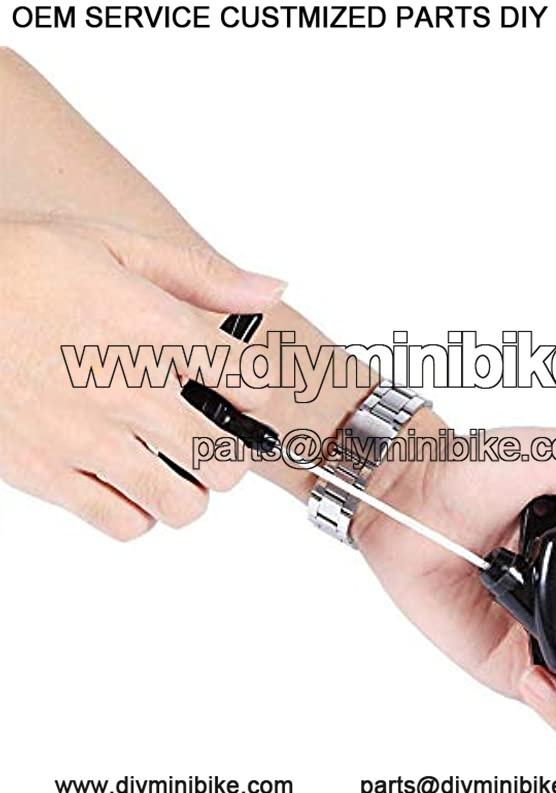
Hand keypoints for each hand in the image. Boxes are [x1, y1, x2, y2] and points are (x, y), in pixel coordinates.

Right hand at [0, 215, 282, 538]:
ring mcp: (88, 438)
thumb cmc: (20, 266)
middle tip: (209, 434)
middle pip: (226, 458)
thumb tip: (271, 289)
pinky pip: (123, 524)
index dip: (256, 389)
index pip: (251, 382)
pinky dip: (138, 513)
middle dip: (228, 450)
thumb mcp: (114, 244)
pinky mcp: (47, 473)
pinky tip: (127, 483)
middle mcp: (130, 390)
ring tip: (174, 466)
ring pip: (183, 503)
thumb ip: (201, 274)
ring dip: (190, 489)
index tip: (240, 388)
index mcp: (155, 330)